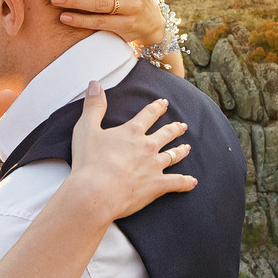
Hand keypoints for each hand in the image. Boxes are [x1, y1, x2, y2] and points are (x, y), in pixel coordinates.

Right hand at [65, 80, 193, 219]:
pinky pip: (177, 182)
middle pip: (166, 134)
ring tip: (187, 147)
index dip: (157, 108)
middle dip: (174, 128)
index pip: (148, 115)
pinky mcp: (158, 185)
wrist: (96, 192)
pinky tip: (192, 182)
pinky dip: (186, 182)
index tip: (164, 103)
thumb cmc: (89, 162)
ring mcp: (155, 166)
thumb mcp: (86, 128)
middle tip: (182, 126)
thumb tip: (95, 84)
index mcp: (132, 132)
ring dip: (181, 151)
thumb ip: (93, 106)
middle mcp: (147, 146)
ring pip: (173, 155)